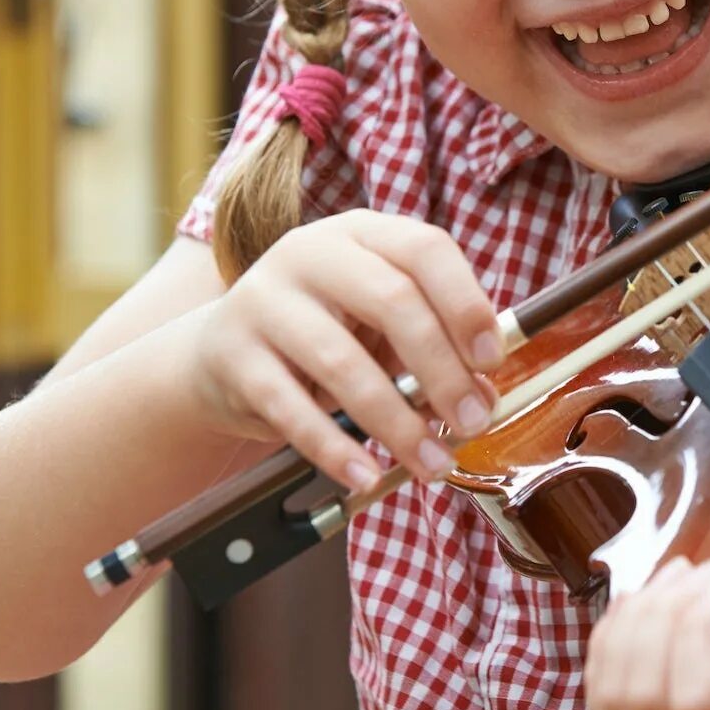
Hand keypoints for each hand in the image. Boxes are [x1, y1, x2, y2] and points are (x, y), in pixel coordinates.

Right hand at [189, 208, 502, 486]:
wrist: (218, 354)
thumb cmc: (321, 333)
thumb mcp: (377, 324)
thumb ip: (432, 345)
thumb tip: (483, 394)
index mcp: (360, 234)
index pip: (424, 249)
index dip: (465, 303)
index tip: (491, 360)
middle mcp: (309, 254)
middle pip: (391, 300)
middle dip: (441, 369)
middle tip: (470, 422)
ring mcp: (264, 301)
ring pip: (342, 361)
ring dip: (396, 422)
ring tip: (431, 462)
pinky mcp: (233, 355)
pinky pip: (291, 408)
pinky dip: (334, 448)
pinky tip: (366, 475)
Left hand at [586, 558, 709, 709]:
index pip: (696, 704)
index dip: (697, 631)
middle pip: (645, 695)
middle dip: (666, 613)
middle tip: (708, 570)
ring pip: (614, 695)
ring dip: (635, 621)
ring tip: (678, 577)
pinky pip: (603, 701)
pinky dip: (611, 643)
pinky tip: (641, 605)